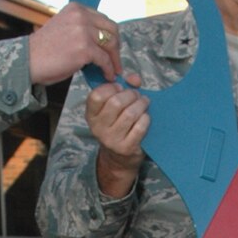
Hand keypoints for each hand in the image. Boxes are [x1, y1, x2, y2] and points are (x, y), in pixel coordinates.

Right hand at [26, 2, 122, 84]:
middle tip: (116, 60)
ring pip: (111, 44)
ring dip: (114, 59)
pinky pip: (105, 59)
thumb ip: (82, 29)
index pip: (103, 19)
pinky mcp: (85, 48)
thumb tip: (101, 43)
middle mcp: (81, 16)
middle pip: (111, 29)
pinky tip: (106, 75)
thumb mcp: (64, 28)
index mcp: (76, 8)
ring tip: (113, 70)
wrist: (27, 61)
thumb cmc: (43, 50)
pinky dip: (108, 69)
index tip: (111, 47)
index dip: (110, 35)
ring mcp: (83, 31)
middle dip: (116, 46)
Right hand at [87, 81, 149, 197]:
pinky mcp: (127, 147)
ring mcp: (112, 139)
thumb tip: (134, 79)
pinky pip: (140, 126)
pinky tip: (146, 118)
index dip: (112, 87)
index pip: (97, 95)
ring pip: (130, 113)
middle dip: (131, 95)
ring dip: (141, 104)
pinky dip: (146, 119)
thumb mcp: (112, 109)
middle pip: (116, 102)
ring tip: (144, 103)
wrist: (119, 158)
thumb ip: (122, 88)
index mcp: (91, 115)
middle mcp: (98, 128)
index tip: (120, 88)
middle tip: (136, 96)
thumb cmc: (117, 127)